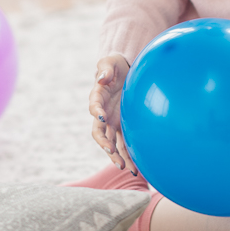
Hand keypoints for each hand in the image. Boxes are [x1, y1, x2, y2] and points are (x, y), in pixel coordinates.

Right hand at [89, 52, 136, 171]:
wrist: (124, 71)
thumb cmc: (115, 66)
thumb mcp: (109, 63)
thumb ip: (105, 69)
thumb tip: (101, 79)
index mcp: (98, 97)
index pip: (94, 108)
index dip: (96, 113)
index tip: (102, 117)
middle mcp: (103, 114)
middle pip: (100, 133)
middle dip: (105, 144)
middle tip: (112, 152)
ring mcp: (112, 122)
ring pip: (112, 143)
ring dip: (117, 156)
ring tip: (126, 168)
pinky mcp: (123, 126)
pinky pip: (124, 143)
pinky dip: (128, 155)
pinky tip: (135, 167)